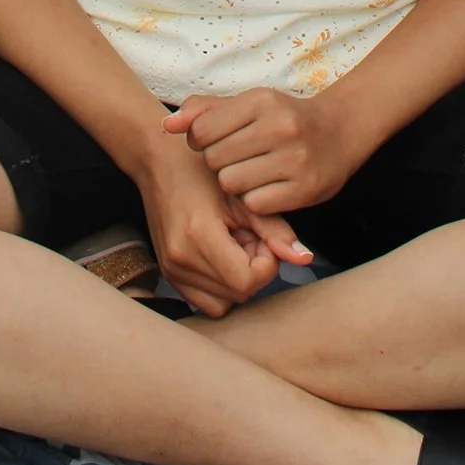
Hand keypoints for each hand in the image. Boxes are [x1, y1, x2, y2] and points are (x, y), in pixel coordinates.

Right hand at [135, 128, 311, 317]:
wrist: (159, 160)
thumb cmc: (202, 170)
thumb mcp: (242, 195)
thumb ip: (275, 230)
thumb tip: (305, 259)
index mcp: (198, 236)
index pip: (247, 282)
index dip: (265, 264)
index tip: (261, 236)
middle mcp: (180, 260)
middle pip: (237, 294)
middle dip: (253, 270)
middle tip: (248, 234)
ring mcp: (171, 270)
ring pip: (223, 304)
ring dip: (236, 279)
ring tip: (233, 243)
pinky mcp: (167, 273)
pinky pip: (204, 300)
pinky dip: (219, 285)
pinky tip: (220, 253)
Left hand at [165, 86, 360, 214]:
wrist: (340, 130)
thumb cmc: (284, 118)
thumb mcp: (247, 104)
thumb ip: (204, 111)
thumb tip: (167, 126)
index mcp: (261, 101)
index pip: (203, 130)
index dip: (201, 141)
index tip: (217, 141)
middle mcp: (279, 127)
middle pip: (215, 159)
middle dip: (219, 163)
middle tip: (237, 160)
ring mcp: (294, 159)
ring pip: (232, 184)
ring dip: (236, 184)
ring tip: (251, 174)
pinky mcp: (305, 189)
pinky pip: (256, 205)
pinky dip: (255, 201)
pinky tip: (267, 188)